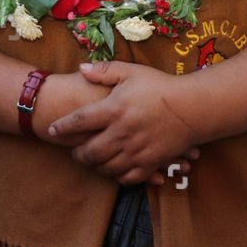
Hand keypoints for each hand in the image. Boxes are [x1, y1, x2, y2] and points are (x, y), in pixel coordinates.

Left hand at [47, 61, 202, 185]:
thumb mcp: (131, 71)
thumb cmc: (160, 86)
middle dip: (77, 154)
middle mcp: (123, 133)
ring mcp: (137, 150)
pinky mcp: (151, 163)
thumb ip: (104, 70)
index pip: (79, 121)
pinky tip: (114, 169)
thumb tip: (80, 69)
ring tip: (91, 161)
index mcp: (114, 109)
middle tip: (73, 151)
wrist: (193, 107)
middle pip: (90, 151)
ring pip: (107, 167)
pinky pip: (129, 178)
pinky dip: (117, 176)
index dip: (62, 127)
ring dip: (95, 166)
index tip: (52, 130)